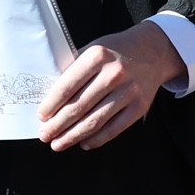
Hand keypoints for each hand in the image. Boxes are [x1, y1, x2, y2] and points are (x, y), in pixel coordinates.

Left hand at [37, 21, 183, 150]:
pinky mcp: (139, 106)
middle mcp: (114, 74)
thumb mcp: (93, 50)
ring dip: (73, 136)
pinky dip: (97, 139)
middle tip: (45, 135)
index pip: (67, 87)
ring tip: (59, 143)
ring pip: (95, 121)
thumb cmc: (116, 51)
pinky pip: (115, 128)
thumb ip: (74, 71)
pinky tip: (84, 143)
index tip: (42, 116)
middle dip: (58, 125)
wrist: (153, 50)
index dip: (51, 105)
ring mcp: (129, 91)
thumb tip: (52, 101)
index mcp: (96, 57)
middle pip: (79, 107)